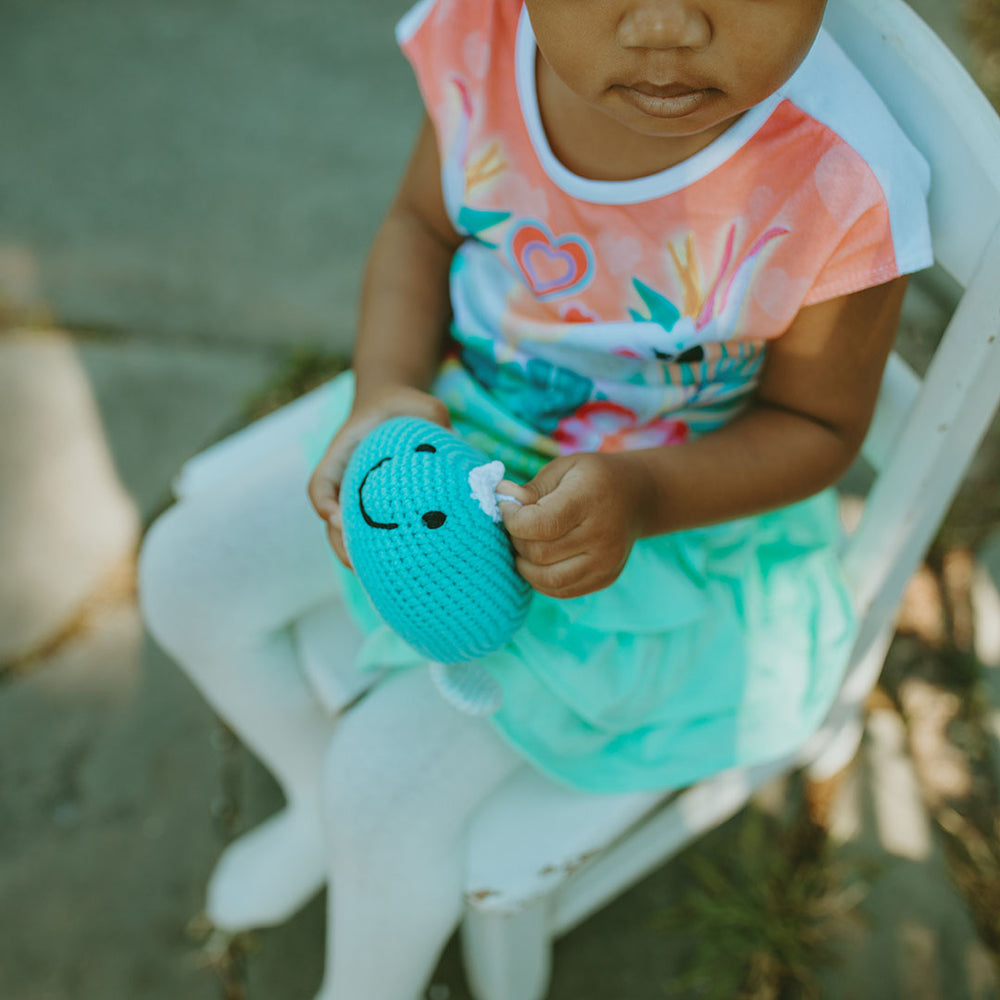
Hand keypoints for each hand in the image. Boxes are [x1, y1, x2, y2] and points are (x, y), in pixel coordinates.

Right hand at [307, 385, 449, 566]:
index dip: (325, 504)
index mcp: (343, 454)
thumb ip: (433, 415)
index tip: (337, 519)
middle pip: (330, 519)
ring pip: (346, 533)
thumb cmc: (402, 406)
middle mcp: (343, 480)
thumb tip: (453, 441)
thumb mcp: (418, 402)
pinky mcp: (373, 508)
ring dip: (357, 557)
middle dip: (341, 545)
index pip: (321, 483)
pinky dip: (377, 552)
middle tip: (358, 567)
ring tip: (377, 580)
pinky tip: (399, 571)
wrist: (392, 409)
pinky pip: (368, 533)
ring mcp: (355, 496)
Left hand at [498, 452, 654, 598]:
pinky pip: (561, 590)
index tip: (506, 507)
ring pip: (548, 579)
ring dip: (526, 564)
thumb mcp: (562, 469)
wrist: (637, 497)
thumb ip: (531, 488)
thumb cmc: (591, 478)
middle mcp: (602, 535)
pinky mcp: (606, 579)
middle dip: (517, 540)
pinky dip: (541, 579)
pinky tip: (540, 560)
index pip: (539, 524)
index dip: (512, 520)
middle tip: (518, 525)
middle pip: (539, 554)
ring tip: (526, 544)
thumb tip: (502, 498)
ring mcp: (606, 562)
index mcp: (589, 499)